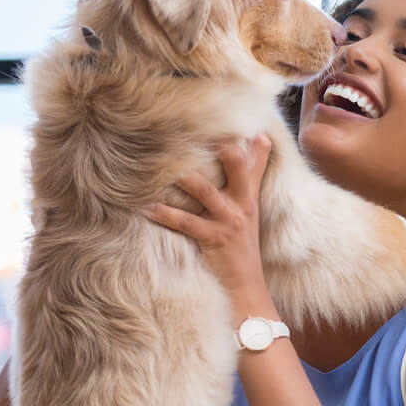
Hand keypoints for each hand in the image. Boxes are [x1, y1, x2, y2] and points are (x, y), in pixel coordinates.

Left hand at [147, 134, 275, 320]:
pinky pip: (186, 222)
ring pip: (206, 190)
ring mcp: (229, 222)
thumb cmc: (242, 248)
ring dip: (184, 177)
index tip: (232, 114)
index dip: (247, 138)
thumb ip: (251, 179)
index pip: (254, 160)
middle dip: (224, 148)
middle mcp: (243, 205)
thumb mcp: (251, 212)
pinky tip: (147, 206)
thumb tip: (258, 141)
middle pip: (239, 167)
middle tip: (201, 127)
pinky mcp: (213, 240)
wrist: (247, 290)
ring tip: (161, 161)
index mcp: (250, 196)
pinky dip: (164, 213)